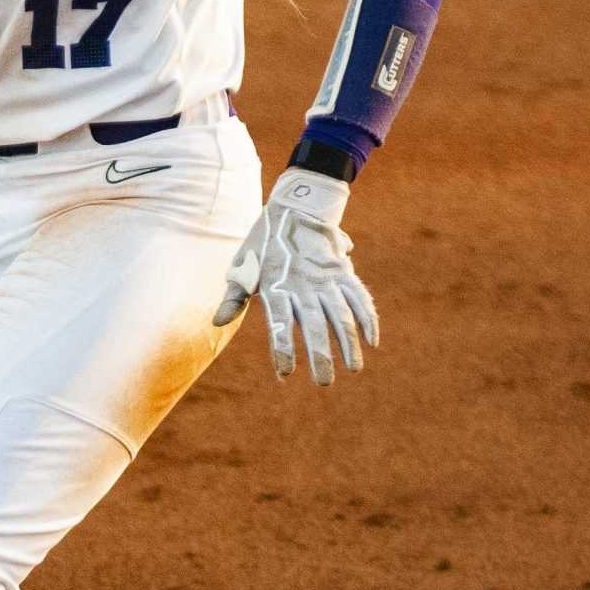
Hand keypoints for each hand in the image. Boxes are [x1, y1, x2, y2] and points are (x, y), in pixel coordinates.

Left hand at [213, 167, 379, 384]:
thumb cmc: (263, 243)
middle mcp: (303, 284)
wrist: (294, 207)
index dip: (282, 348)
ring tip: (353, 368)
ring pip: (342, 314)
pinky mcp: (343, 272)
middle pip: (314, 324)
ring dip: (349, 343)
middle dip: (321, 356)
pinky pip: (359, 297)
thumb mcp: (242, 267)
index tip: (285, 373)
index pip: (279, 323)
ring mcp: (326, 278)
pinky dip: (368, 318)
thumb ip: (233, 297)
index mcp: (276, 285)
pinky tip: (372, 341)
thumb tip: (217, 321)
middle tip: (324, 382)